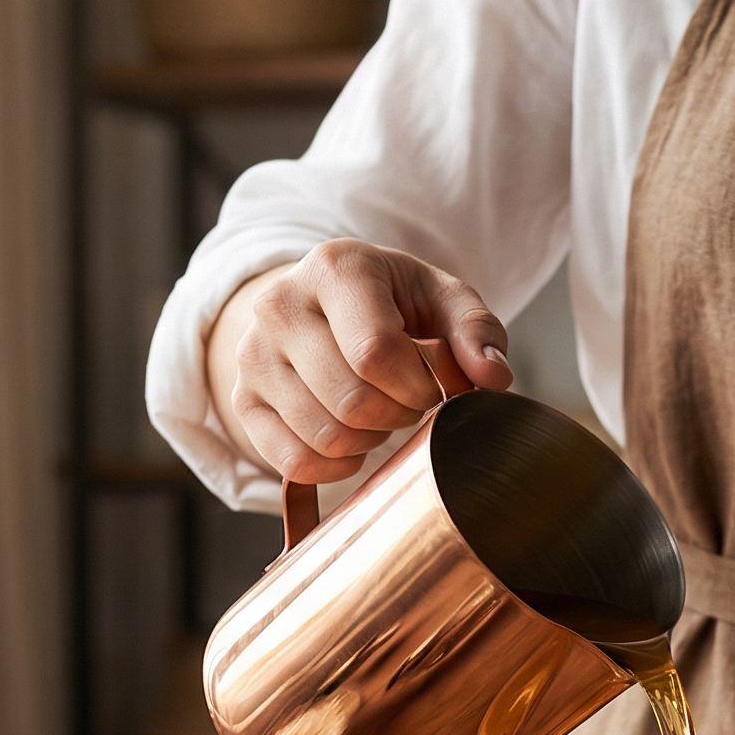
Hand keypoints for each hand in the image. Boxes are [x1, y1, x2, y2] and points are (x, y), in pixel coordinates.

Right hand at [205, 239, 513, 483]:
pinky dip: (335, 465)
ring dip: (369, 440)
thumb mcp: (443, 298)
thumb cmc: (394, 303)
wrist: (324, 304)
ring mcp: (254, 355)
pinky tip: (352, 439)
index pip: (376, 352)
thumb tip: (492, 378)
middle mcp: (281, 306)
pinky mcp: (242, 399)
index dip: (419, 387)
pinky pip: (294, 462)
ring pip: (325, 436)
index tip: (434, 385)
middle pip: (352, 400)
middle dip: (398, 414)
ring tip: (380, 411)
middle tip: (408, 399)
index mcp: (335, 269)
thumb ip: (476, 331)